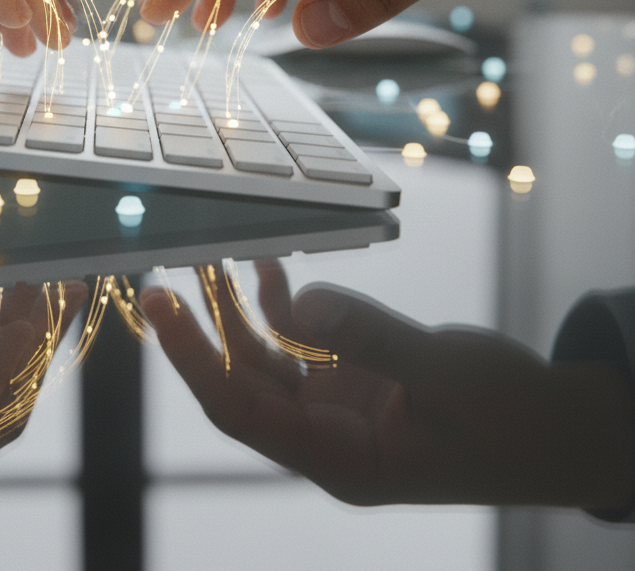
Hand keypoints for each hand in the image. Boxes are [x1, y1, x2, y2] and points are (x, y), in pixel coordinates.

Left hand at [142, 262, 634, 508]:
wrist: (558, 429)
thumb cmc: (512, 419)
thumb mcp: (446, 375)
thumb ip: (371, 337)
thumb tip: (300, 300)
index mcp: (340, 461)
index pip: (240, 412)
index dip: (194, 360)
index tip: (160, 308)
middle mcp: (326, 437)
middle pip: (240, 383)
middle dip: (202, 328)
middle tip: (165, 269)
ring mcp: (336, 407)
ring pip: (263, 359)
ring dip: (234, 311)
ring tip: (209, 257)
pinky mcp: (350, 378)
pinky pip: (299, 341)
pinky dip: (279, 303)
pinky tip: (267, 265)